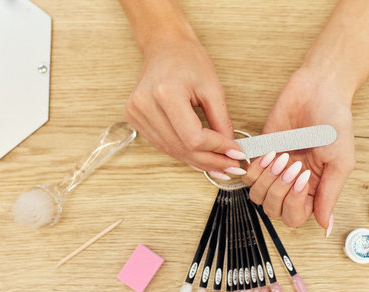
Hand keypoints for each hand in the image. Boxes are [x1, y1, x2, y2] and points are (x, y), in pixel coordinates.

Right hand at [124, 33, 245, 177]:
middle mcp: (145, 105)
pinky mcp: (133, 118)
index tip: (235, 153)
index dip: (216, 149)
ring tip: (218, 166)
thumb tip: (230, 150)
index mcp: (166, 93)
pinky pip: (162, 144)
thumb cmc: (188, 60)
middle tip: (230, 167)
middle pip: (181, 148)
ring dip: (197, 161)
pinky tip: (199, 157)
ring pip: (171, 150)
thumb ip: (222, 121)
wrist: (164, 47)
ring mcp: (136, 113)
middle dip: (209, 161)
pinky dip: (182, 152)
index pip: (193, 137)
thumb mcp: (213, 88)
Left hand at [242, 68, 355, 234]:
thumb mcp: (340, 161)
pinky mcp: (260, 154)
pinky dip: (256, 167)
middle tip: (293, 164)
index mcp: (313, 190)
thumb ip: (330, 195)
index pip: (294, 217)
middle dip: (279, 190)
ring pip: (257, 196)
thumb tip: (326, 226)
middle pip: (273, 210)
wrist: (318, 90)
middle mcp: (291, 184)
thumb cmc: (335, 123)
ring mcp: (274, 170)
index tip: (304, 179)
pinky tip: (272, 151)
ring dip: (267, 179)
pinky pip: (247, 175)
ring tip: (283, 156)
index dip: (294, 204)